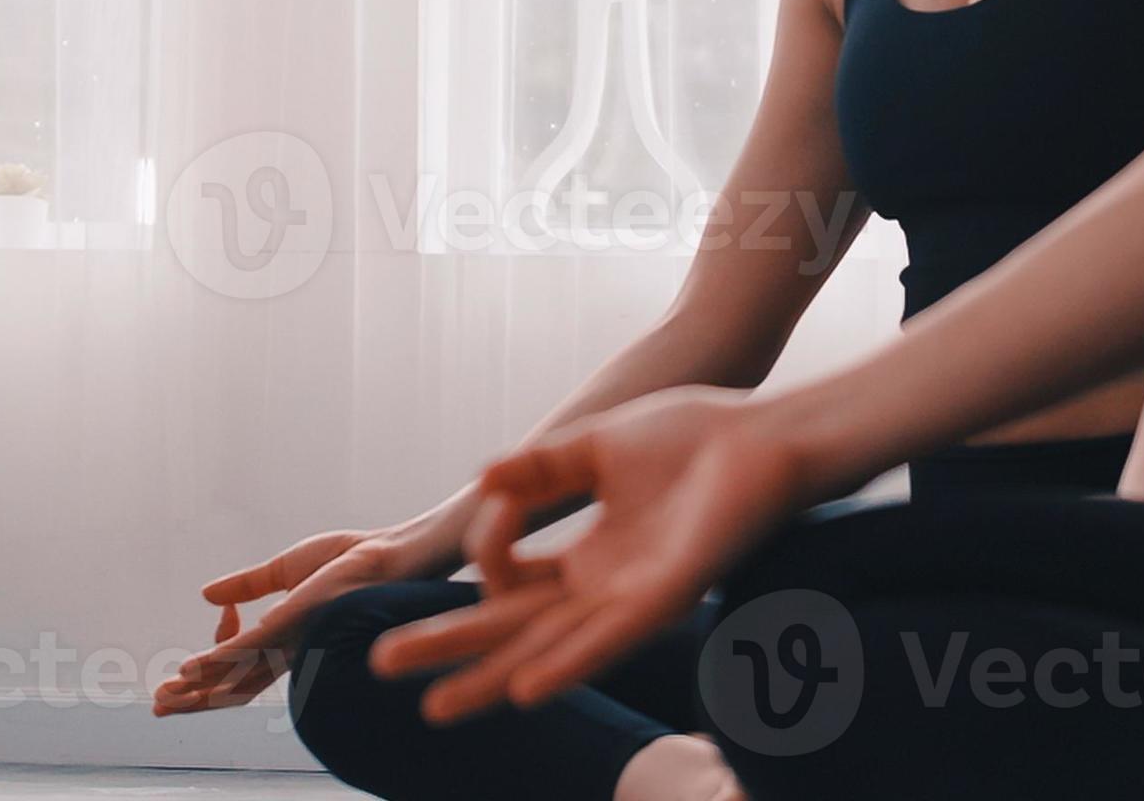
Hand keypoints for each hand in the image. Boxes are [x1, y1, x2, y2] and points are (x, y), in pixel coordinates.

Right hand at [152, 524, 456, 715]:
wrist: (388, 553)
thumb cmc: (350, 559)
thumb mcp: (285, 569)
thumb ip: (247, 585)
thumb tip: (207, 595)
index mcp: (286, 639)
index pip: (239, 664)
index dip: (214, 654)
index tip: (218, 612)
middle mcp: (288, 651)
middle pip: (233, 687)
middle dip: (194, 699)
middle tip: (158, 705)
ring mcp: (289, 642)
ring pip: (233, 679)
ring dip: (195, 691)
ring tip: (163, 700)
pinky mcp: (292, 628)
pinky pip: (244, 653)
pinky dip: (213, 663)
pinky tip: (188, 670)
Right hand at [369, 386, 824, 723]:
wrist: (764, 433)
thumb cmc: (695, 436)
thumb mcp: (597, 447)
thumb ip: (541, 471)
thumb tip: (483, 481)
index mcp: (589, 555)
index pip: (511, 580)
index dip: (486, 551)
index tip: (493, 502)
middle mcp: (604, 587)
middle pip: (511, 630)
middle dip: (447, 648)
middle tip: (379, 665)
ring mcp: (632, 599)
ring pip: (546, 651)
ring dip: (489, 679)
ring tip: (436, 709)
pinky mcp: (665, 600)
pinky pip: (605, 642)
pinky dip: (564, 666)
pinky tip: (525, 691)